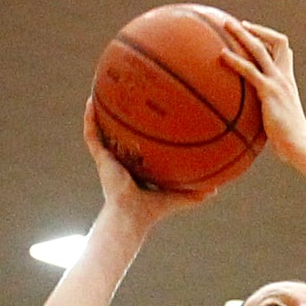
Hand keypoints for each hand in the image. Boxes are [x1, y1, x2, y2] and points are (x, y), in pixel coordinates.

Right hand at [82, 101, 215, 226]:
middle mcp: (122, 161)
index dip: (142, 132)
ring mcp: (109, 159)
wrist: (132, 216)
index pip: (139, 147)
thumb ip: (194, 193)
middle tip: (127, 96)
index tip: (148, 116)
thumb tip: (215, 190)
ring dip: (101, 112)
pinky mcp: (101, 159)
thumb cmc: (152, 211)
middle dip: (122, 117)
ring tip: (103, 88)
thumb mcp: (177, 198)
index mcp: (137, 168)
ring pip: (102, 130)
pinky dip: (90, 119)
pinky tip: (91, 101)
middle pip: (120, 135)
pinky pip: (92, 135)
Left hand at [216, 19, 305, 163]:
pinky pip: (249, 70)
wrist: (299, 146)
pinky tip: (222, 55)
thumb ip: (267, 110)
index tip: (253, 35)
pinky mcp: (269, 91)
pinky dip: (235, 60)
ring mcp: (277, 82)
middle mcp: (284, 77)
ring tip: (224, 24)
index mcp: (288, 81)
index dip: (269, 39)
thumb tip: (251, 117)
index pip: (283, 50)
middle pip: (274, 41)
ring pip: (259, 48)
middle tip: (236, 23)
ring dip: (241, 33)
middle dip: (255, 29)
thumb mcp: (279, 120)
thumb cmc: (289, 141)